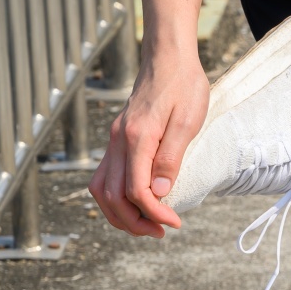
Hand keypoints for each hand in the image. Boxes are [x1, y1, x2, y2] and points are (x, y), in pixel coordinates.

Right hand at [90, 51, 209, 236]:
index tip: (175, 223)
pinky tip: (136, 206)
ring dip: (121, 215)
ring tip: (148, 225)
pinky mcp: (117, 140)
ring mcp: (114, 141)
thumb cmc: (184, 86)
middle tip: (162, 231)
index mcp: (136, 137)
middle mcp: (118, 141)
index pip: (135, 190)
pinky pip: (105, 177)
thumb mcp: (188, 122)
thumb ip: (171, 158)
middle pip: (112, 196)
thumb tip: (159, 194)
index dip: (154, 213)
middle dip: (135, 222)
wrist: (168, 58)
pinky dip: (116, 199)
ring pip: (101, 190)